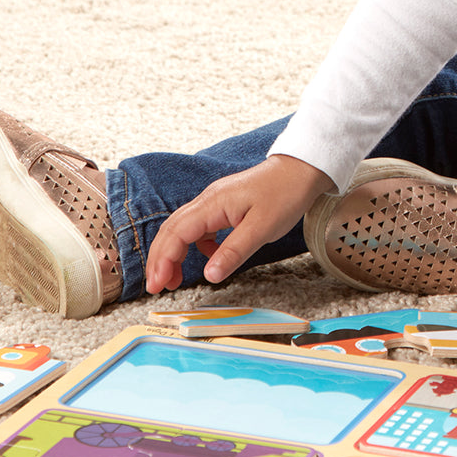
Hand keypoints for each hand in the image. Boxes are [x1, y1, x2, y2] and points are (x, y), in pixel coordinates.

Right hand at [145, 155, 334, 292]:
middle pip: (171, 231)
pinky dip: (196, 246)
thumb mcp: (261, 229)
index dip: (162, 261)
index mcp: (212, 204)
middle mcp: (207, 201)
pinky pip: (200, 228)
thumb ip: (234, 252)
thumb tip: (210, 275)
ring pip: (182, 229)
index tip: (157, 284)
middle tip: (156, 287)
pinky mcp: (223, 207)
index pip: (176, 234)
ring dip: (173, 254)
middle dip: (159, 260)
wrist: (300, 170)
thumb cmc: (284, 194)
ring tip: (174, 279)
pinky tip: (208, 259)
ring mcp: (214, 203)